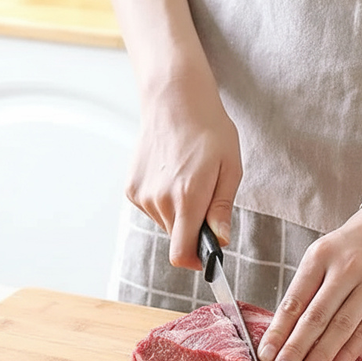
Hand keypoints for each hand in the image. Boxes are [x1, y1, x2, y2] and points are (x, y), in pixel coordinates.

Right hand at [125, 69, 241, 268]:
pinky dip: (163, 201)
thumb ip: (222, 209)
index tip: (206, 256)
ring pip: (165, 224)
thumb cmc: (209, 130)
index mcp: (187, 198)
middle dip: (192, 229)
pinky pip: (152, 209)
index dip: (195, 261)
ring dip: (178, 213)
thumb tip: (220, 241)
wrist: (173, 99)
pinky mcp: (131, 189)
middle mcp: (160, 200)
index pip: (181, 254)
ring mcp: (142, 195)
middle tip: (204, 197)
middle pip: (176, 239)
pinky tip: (170, 174)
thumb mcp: (230, 168)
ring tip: (186, 180)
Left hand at [257, 198, 361, 360]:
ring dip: (320, 357)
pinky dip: (348, 353)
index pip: (294, 300)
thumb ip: (309, 288)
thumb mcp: (326, 254)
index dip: (278, 331)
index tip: (265, 356)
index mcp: (320, 256)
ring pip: (341, 327)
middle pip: (315, 317)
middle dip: (295, 349)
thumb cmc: (357, 245)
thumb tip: (286, 333)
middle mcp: (346, 269)